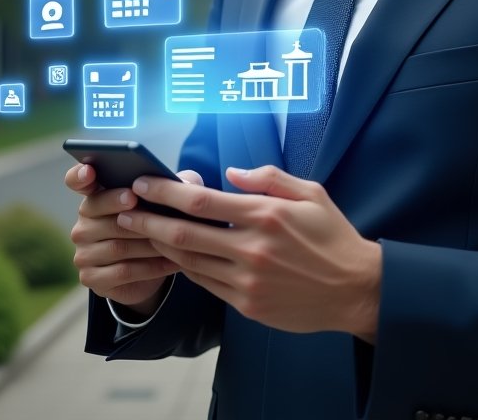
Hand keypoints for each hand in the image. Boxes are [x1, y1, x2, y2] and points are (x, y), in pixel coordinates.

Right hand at [66, 162, 197, 312]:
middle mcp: (83, 223)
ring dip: (149, 242)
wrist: (151, 268)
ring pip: (117, 245)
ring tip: (176, 240)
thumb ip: (173, 185)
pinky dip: (151, 266)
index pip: (76, 180)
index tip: (90, 172)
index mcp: (96, 196)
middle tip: (153, 211)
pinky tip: (172, 262)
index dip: (80, 175)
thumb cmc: (158, 222)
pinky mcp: (91, 278)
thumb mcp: (167, 200)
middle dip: (133, 213)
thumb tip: (186, 183)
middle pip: (103, 214)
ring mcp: (84, 252)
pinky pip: (122, 271)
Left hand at [114, 165, 381, 340]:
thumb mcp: (311, 193)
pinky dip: (186, 268)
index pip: (202, 202)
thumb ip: (269, 178)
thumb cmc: (333, 236)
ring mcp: (248, 281)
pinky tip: (176, 256)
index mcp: (266, 216)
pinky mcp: (247, 304)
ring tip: (141, 232)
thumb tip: (230, 172)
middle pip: (184, 234)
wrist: (354, 289)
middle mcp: (252, 249)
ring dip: (161, 246)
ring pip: (190, 262)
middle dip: (148, 221)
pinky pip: (206, 284)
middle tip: (124, 211)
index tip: (144, 183)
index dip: (167, 192)